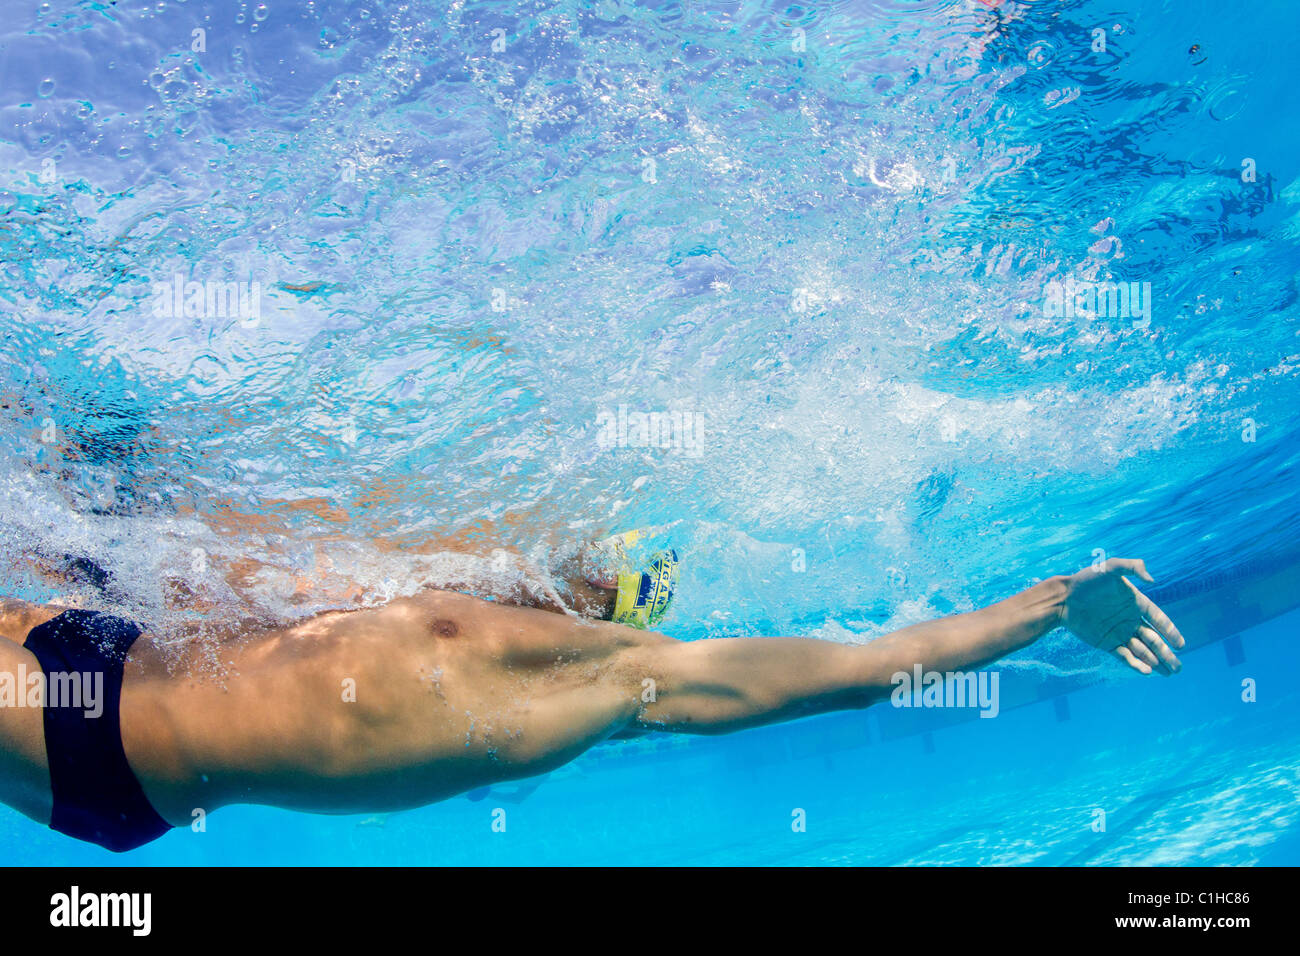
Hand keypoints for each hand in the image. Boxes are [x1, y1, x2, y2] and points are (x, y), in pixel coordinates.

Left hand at [1060, 558, 1184, 674]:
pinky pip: (1124, 656)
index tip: (1180, 644)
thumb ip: (1131, 567)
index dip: (1170, 632)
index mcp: (1136, 603)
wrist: (1063, 598)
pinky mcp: (1107, 643)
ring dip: (1156, 662)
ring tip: (1169, 673)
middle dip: (1167, 654)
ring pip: (1142, 650)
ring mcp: (1119, 633)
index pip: (1159, 619)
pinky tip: (1147, 671)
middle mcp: (1131, 620)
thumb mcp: (1109, 567)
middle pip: (1154, 640)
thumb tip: (1152, 579)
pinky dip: (1136, 664)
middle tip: (1178, 667)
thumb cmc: (1087, 580)